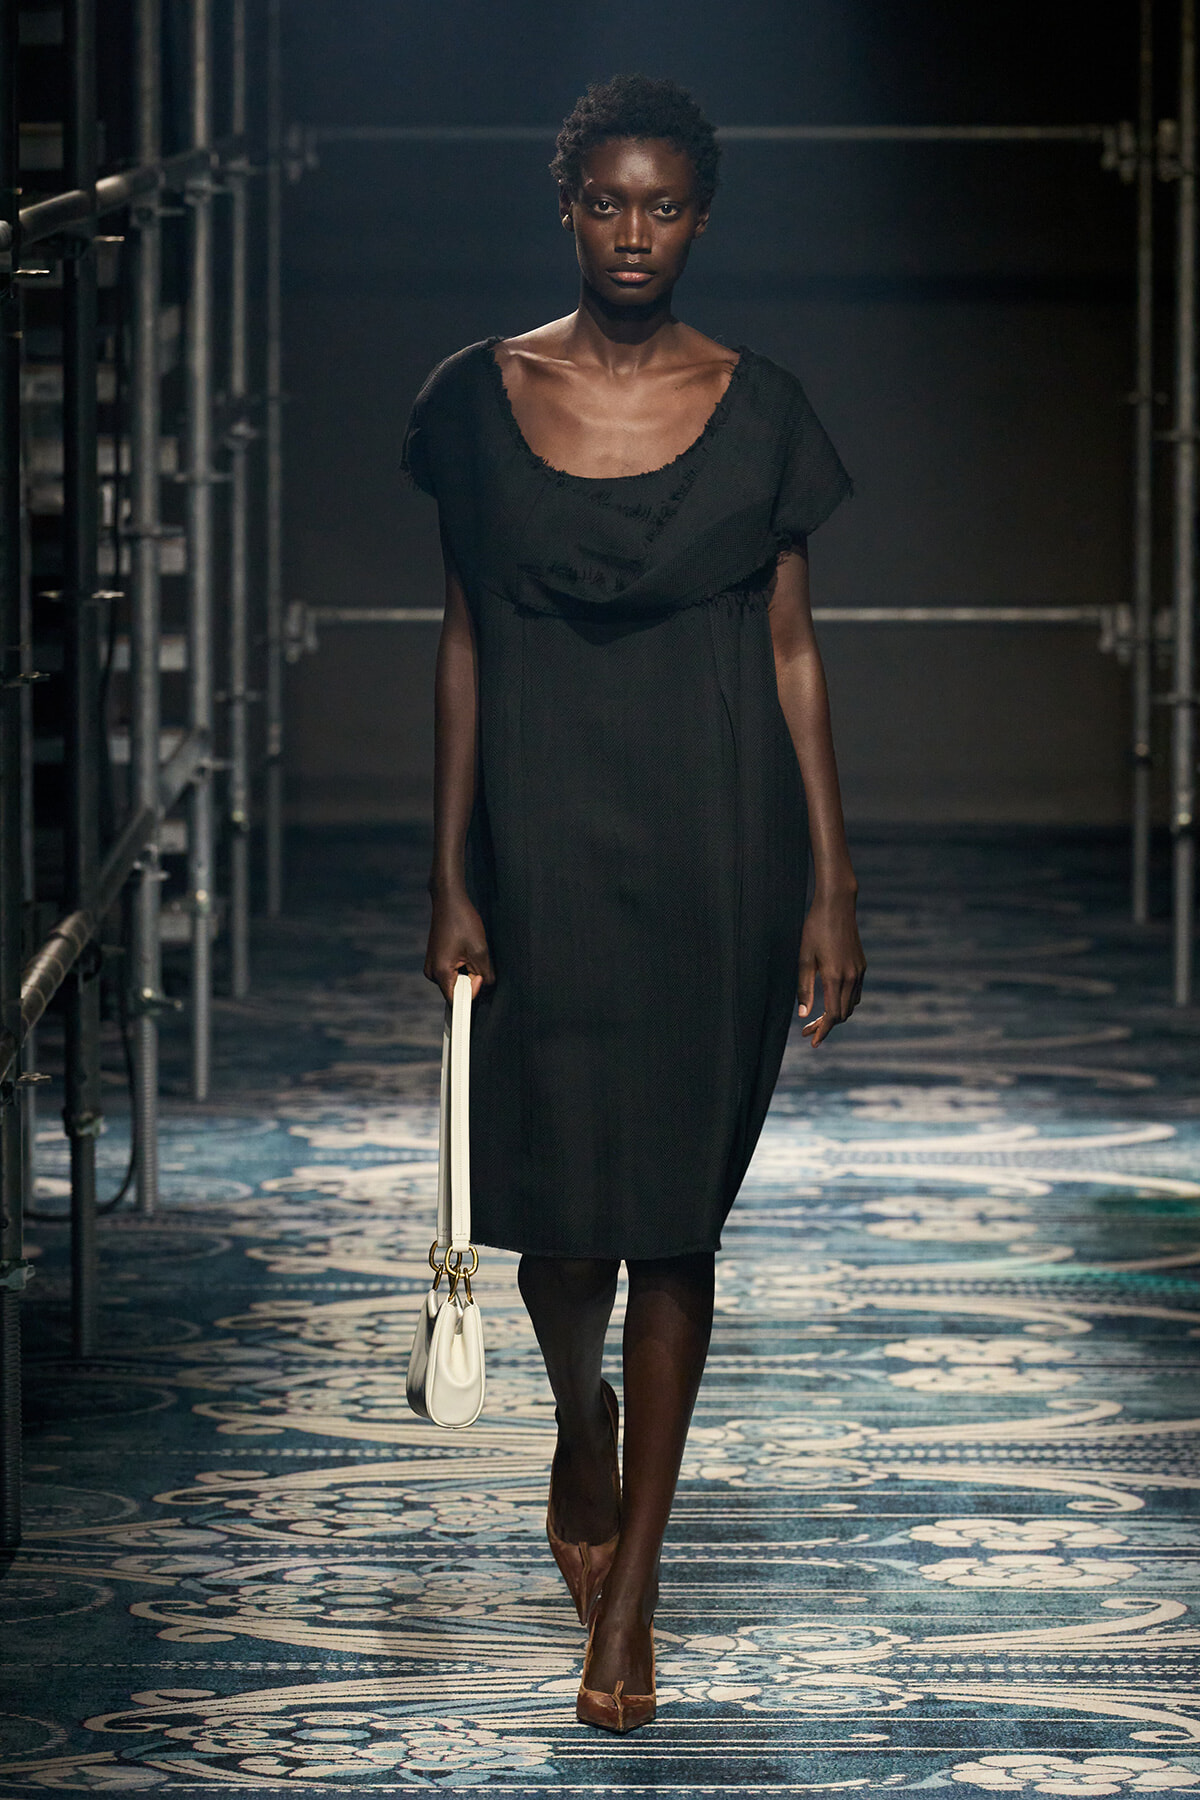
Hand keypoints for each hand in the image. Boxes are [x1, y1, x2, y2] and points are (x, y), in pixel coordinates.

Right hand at [425, 885, 494, 1002]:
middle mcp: (432, 973)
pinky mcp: (435, 961)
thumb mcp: (480, 950)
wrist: (448, 901)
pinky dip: (462, 965)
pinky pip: (452, 972)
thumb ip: (485, 975)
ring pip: (456, 981)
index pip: (456, 1001)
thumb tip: (485, 989)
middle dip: (472, 980)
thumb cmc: (463, 922)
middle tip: (475, 957)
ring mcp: (432, 967)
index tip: (480, 982)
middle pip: (457, 991)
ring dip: (468, 971)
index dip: (472, 996)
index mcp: (441, 972)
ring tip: (468, 949)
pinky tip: (464, 949)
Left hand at [797, 890, 865, 1046]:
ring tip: (817, 1019)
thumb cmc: (815, 929)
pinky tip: (831, 1001)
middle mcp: (851, 977)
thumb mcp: (804, 958)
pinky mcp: (862, 965)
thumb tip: (803, 1015)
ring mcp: (859, 971)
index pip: (833, 1015)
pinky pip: (856, 993)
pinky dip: (845, 1002)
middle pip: (843, 1014)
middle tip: (807, 1031)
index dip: (823, 1031)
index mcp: (835, 977)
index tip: (813, 1042)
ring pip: (851, 1005)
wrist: (837, 906)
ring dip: (836, 1015)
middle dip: (826, 1026)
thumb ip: (804, 989)